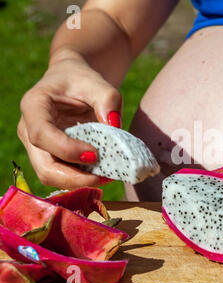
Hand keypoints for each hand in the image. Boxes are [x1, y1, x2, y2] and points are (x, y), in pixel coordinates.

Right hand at [18, 50, 121, 188]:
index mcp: (34, 106)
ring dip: (80, 182)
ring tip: (107, 176)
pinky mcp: (50, 156)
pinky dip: (82, 179)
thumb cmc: (82, 81)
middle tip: (104, 177)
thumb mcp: (98, 83)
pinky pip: (63, 175)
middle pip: (44, 166)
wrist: (72, 82)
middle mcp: (29, 129)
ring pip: (51, 176)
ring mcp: (37, 147)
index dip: (66, 149)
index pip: (42, 135)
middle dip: (74, 178)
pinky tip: (103, 174)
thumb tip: (114, 125)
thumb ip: (108, 100)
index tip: (94, 154)